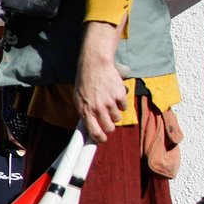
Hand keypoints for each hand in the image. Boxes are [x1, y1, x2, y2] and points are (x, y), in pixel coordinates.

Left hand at [75, 21, 127, 142]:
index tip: (104, 139)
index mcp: (86, 111)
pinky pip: (124, 107)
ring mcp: (109, 102)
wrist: (94, 65)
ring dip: (115, 113)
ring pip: (117, 118)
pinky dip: (121, 103)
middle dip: (110, 127)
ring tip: (109, 102)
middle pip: (109, 128)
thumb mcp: (79, 99)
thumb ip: (85, 113)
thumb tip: (90, 127)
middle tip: (109, 121)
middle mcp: (97, 109)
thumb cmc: (85, 82)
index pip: (94, 132)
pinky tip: (115, 95)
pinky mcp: (119, 96)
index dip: (100, 138)